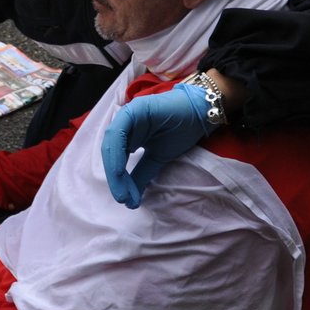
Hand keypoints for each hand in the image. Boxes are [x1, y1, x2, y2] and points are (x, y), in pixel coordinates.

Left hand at [101, 83, 212, 208]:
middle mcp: (123, 125)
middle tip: (122, 198)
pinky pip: (118, 132)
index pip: (115, 159)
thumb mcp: (157, 158)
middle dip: (114, 178)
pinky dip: (117, 152)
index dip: (117, 180)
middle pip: (110, 153)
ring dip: (114, 168)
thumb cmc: (179, 132)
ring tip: (122, 190)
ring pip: (111, 143)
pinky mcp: (133, 109)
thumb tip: (130, 200)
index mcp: (127, 135)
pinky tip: (120, 170)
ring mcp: (126, 116)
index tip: (124, 199)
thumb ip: (141, 174)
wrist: (199, 113)